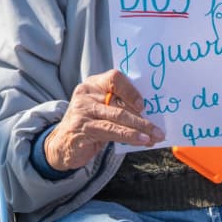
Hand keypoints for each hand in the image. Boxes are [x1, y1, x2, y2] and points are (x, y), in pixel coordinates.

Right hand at [44, 69, 164, 171]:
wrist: (62, 144)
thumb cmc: (89, 124)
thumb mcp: (102, 109)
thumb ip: (119, 106)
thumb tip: (150, 113)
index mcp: (93, 84)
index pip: (114, 78)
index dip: (131, 90)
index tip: (144, 105)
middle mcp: (86, 94)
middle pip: (119, 102)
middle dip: (143, 118)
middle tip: (159, 129)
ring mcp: (83, 111)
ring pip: (118, 117)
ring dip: (140, 129)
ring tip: (154, 136)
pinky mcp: (83, 129)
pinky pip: (111, 131)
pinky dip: (129, 137)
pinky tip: (141, 141)